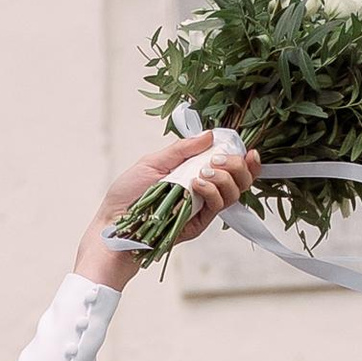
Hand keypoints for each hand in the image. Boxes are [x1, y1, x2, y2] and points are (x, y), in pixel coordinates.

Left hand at [76, 132, 260, 288]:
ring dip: (225, 177)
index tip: (247, 150)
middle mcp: (202, 190)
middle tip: (221, 160)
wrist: (114, 226)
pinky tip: (198, 184)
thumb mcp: (152, 162)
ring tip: (205, 172)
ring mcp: (201, 208)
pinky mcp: (198, 224)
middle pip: (240, 180)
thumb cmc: (127, 195)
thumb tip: (209, 135)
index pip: (229, 166)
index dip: (243, 159)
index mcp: (194, 173)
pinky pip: (217, 206)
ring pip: (234, 193)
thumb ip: (181, 149)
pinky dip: (212, 191)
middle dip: (238, 166)